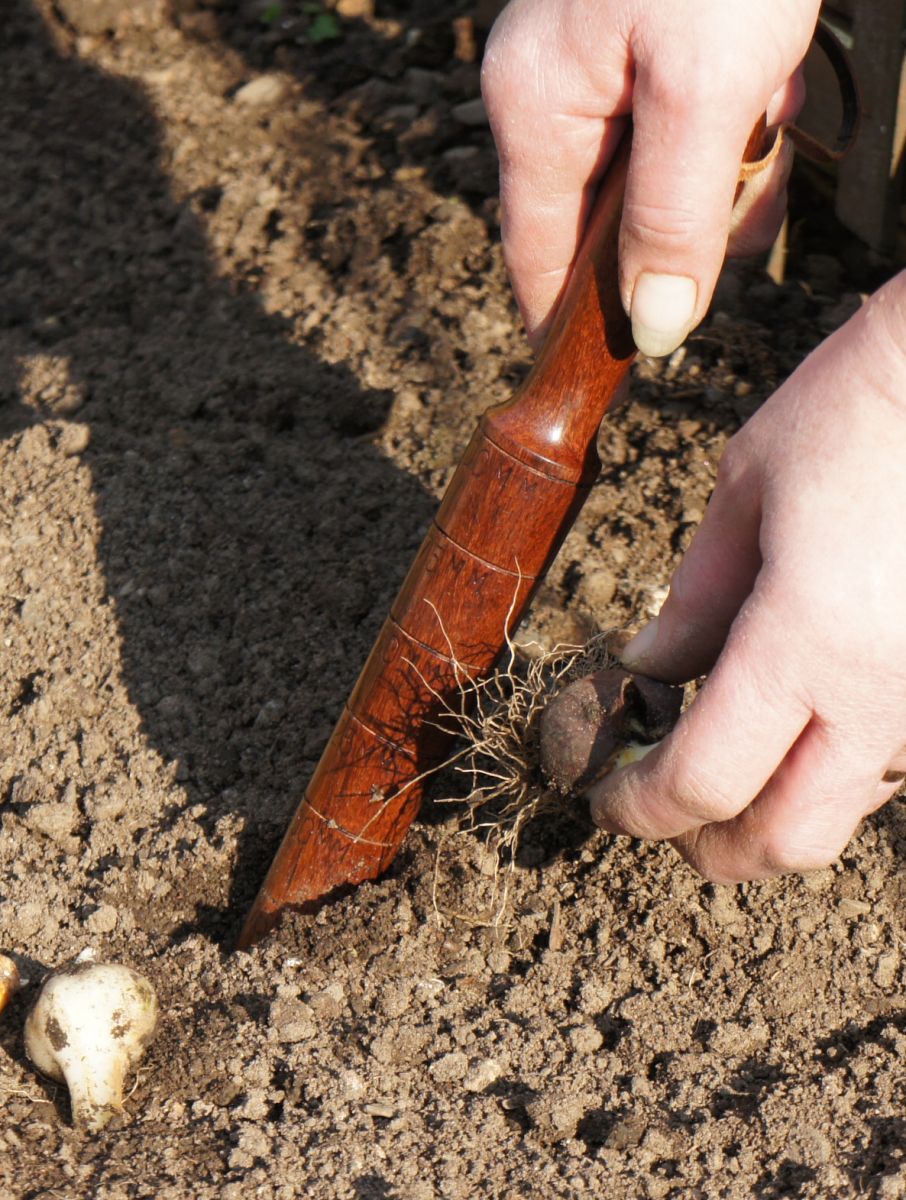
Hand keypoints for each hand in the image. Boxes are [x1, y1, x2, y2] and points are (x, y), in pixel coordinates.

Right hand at [481, 0, 818, 348]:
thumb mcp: (703, 88)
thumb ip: (674, 217)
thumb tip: (653, 328)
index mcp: (535, 109)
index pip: (537, 256)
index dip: (570, 324)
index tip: (605, 377)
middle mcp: (554, 90)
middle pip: (611, 220)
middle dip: (688, 230)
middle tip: (746, 210)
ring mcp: (600, 62)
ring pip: (660, 176)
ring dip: (726, 172)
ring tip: (767, 118)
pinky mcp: (652, 38)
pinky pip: (688, 120)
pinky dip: (737, 121)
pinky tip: (770, 84)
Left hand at [587, 275, 905, 881]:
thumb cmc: (863, 406)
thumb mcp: (750, 489)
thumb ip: (696, 597)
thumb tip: (650, 667)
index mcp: (810, 641)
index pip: (704, 781)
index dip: (640, 809)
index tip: (605, 798)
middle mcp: (887, 695)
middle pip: (786, 840)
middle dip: (711, 846)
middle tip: (661, 808)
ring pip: (849, 814)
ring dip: (777, 811)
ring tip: (728, 759)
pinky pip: (898, 768)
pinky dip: (837, 770)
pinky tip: (806, 718)